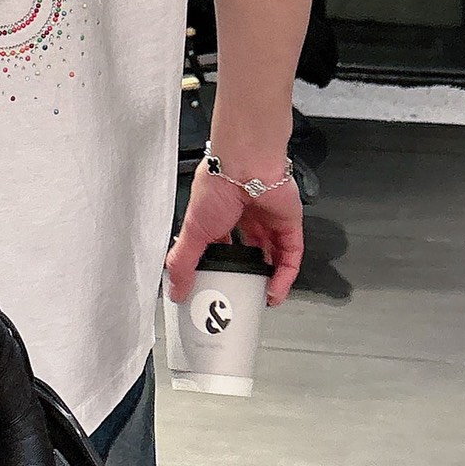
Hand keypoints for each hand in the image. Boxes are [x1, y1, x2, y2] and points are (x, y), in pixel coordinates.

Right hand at [165, 160, 304, 307]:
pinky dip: (284, 276)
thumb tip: (174, 287)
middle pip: (250, 251)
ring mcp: (269, 220)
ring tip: (262, 299)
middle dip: (248, 274)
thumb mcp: (193, 230)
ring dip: (270, 279)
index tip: (218, 286)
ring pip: (273, 255)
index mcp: (220, 214)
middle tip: (243, 294)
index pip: (221, 245)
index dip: (221, 266)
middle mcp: (246, 216)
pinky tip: (275, 291)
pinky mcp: (289, 224)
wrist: (246, 166)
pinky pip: (290, 255)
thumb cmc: (218, 185)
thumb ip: (183, 261)